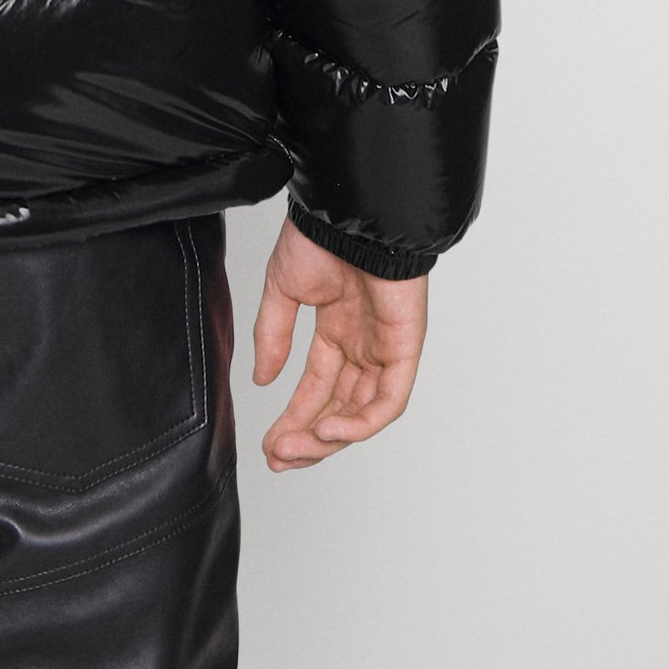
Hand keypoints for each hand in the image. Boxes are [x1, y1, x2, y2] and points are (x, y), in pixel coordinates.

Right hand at [251, 213, 427, 470]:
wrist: (351, 212)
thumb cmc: (321, 235)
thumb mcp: (283, 289)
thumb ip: (273, 335)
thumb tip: (263, 379)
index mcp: (337, 330)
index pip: (317, 388)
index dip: (293, 418)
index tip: (270, 443)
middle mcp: (362, 345)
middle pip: (339, 408)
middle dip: (308, 437)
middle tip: (278, 456)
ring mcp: (385, 349)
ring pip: (361, 412)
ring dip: (328, 436)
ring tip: (295, 448)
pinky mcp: (405, 349)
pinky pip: (388, 400)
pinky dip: (361, 422)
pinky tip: (329, 430)